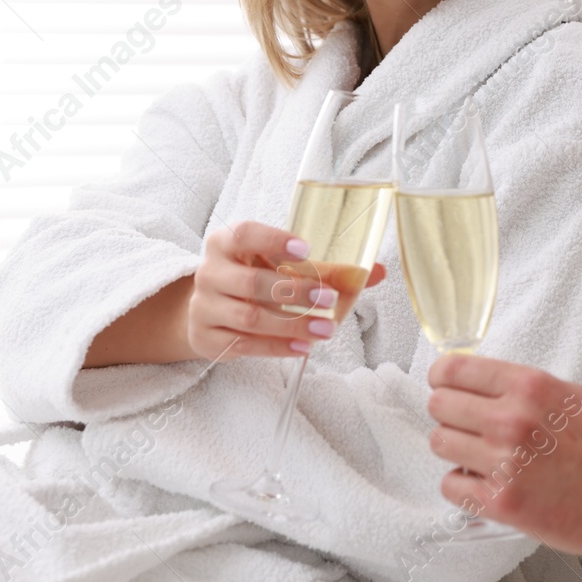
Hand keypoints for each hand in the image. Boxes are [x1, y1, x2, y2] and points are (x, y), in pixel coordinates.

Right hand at [186, 221, 385, 362]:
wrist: (206, 309)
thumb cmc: (251, 276)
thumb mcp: (276, 264)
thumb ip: (324, 266)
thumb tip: (376, 271)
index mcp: (225, 243)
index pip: (244, 234)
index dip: (274, 240)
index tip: (306, 248)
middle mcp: (210, 272)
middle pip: (251, 282)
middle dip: (294, 291)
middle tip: (330, 299)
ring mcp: (205, 307)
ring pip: (250, 318)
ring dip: (292, 325)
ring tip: (326, 329)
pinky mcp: (208, 338)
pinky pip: (244, 344)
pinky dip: (277, 346)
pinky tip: (304, 347)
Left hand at [426, 357, 581, 581]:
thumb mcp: (566, 393)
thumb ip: (520, 388)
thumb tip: (477, 384)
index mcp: (528, 386)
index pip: (453, 369)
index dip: (444, 378)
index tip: (446, 386)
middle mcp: (512, 420)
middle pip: (439, 406)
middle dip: (449, 414)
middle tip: (465, 425)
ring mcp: (505, 463)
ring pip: (440, 444)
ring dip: (455, 450)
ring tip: (480, 457)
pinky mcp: (503, 503)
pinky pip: (452, 486)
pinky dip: (463, 485)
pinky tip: (484, 483)